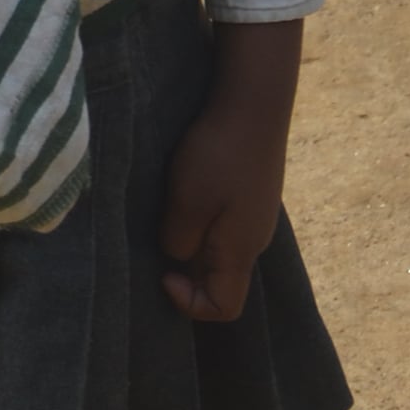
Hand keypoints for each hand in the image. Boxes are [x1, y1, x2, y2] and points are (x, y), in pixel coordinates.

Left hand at [159, 20, 303, 321]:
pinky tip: (182, 192)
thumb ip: (177, 240)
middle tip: (155, 239)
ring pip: (217, 248)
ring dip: (188, 241)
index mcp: (242, 252)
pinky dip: (199, 220)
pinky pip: (221, 223)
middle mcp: (253, 240)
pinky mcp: (249, 192)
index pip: (225, 307)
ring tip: (165, 213)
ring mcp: (253, 215)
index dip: (190, 303)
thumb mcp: (187, 203)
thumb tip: (175, 256)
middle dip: (184, 270)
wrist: (254, 101)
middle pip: (219, 279)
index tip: (163, 271)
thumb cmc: (218, 155)